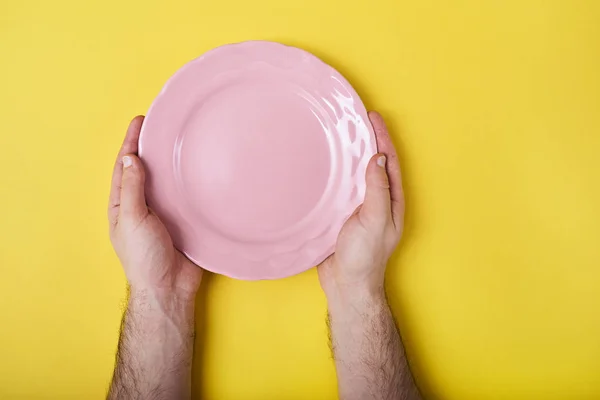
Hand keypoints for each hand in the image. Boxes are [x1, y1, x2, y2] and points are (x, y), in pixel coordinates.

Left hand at [108, 116, 201, 297]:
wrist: (169, 288)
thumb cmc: (144, 258)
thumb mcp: (132, 219)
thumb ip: (132, 189)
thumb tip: (130, 159)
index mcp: (123, 205)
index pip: (124, 166)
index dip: (131, 143)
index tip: (140, 121)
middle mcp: (141, 206)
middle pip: (145, 170)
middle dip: (150, 147)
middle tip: (161, 124)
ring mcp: (163, 214)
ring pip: (165, 181)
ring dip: (170, 162)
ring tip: (180, 140)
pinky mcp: (183, 221)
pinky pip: (185, 195)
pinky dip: (188, 181)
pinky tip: (197, 170)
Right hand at [318, 111, 403, 299]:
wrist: (346, 285)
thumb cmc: (364, 257)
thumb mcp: (375, 220)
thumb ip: (377, 190)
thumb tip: (378, 158)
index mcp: (391, 201)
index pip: (389, 162)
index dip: (382, 138)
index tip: (372, 117)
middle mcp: (377, 201)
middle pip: (374, 164)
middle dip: (367, 140)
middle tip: (355, 118)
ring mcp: (359, 208)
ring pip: (356, 174)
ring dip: (351, 155)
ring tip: (341, 134)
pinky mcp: (341, 215)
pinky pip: (340, 187)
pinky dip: (335, 172)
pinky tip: (325, 165)